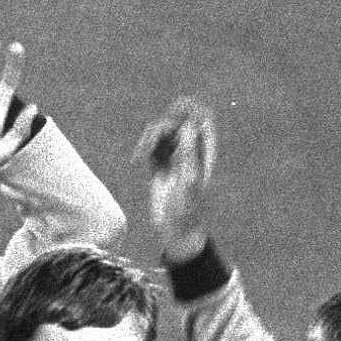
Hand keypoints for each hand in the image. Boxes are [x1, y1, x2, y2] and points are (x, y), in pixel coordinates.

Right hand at [135, 98, 217, 265]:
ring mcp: (173, 157)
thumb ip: (189, 151)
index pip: (201, 118)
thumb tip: (187, 125)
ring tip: (139, 156)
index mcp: (204, 150)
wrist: (176, 231)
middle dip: (161, 128)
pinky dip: (143, 149)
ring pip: (160, 133)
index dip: (189, 109)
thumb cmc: (188, 208)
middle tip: (151, 144)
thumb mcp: (189, 179)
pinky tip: (137, 160)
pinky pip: (150, 147)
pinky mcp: (158, 166)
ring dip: (149, 139)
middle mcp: (189, 150)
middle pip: (175, 123)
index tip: (175, 110)